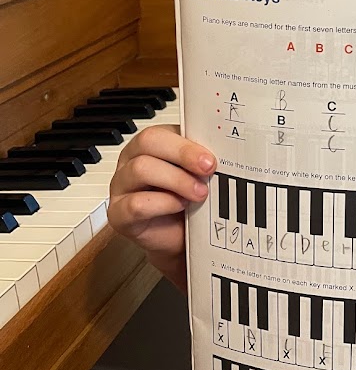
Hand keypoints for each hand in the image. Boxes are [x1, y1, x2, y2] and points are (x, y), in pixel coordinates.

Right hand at [107, 124, 216, 289]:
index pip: (161, 130)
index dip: (187, 143)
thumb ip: (201, 159)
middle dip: (182, 154)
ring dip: (177, 180)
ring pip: (141, 169)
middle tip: (207, 170)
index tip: (212, 157)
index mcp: (151, 144)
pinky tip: (180, 206)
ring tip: (199, 193)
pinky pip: (136, 204)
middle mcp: (132, 160)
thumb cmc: (188, 200)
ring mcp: (121, 186)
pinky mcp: (119, 214)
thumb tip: (221, 150)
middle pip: (147, 142)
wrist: (179, 238)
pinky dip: (163, 204)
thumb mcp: (197, 173)